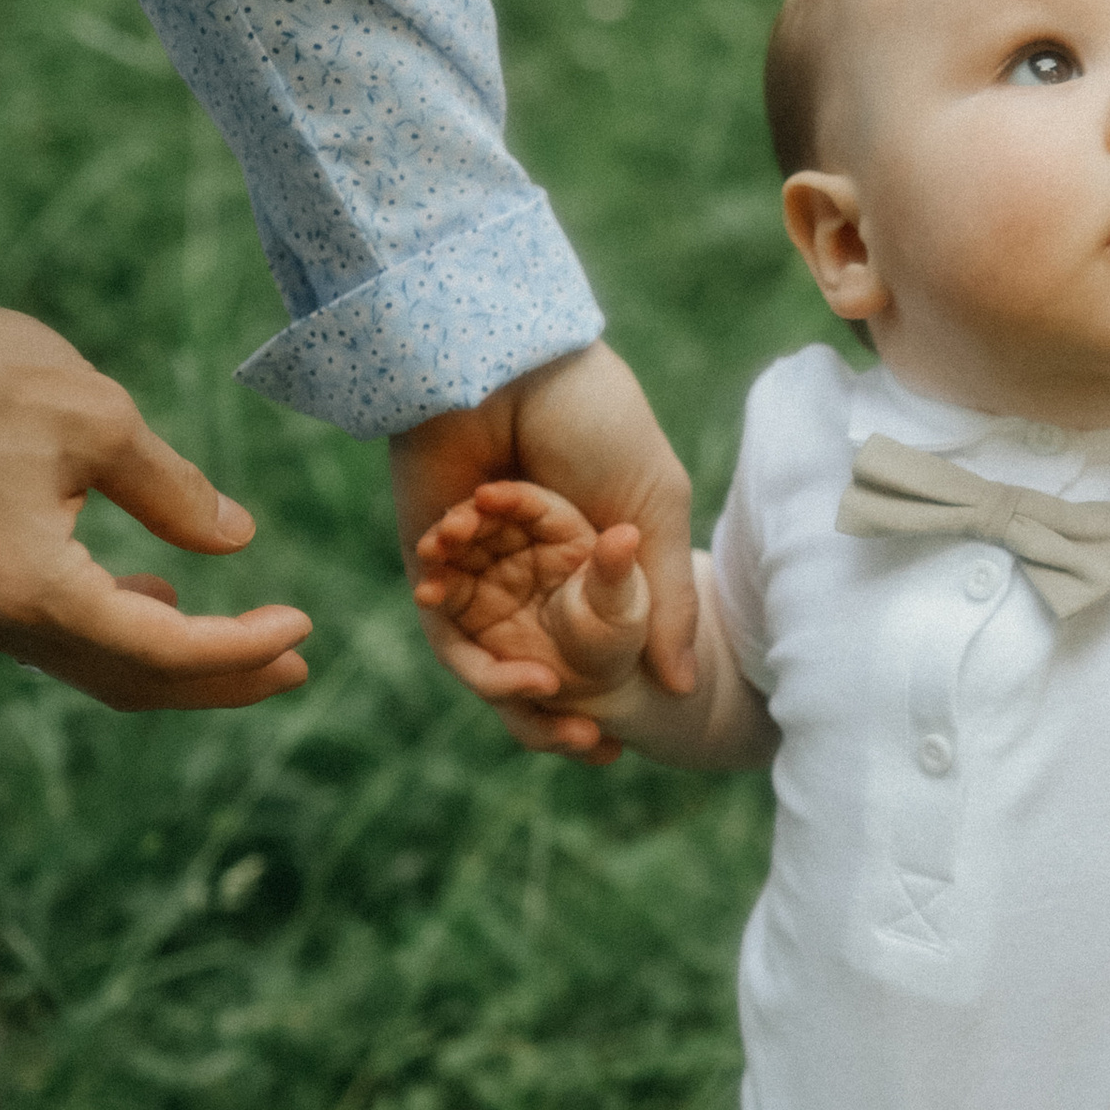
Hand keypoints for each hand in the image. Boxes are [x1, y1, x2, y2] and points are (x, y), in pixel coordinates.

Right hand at [0, 253, 310, 708]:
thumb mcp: (99, 418)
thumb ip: (174, 490)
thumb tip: (236, 538)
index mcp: (31, 590)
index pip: (163, 650)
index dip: (243, 649)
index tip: (305, 629)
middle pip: (127, 680)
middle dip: (219, 678)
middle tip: (295, 665)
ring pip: (83, 661)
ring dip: (166, 655)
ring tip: (242, 639)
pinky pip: (42, 630)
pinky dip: (108, 625)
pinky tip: (150, 591)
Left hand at [390, 340, 694, 758]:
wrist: (510, 363)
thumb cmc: (594, 422)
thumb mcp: (650, 511)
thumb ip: (663, 597)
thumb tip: (680, 686)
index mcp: (586, 561)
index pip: (594, 648)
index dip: (612, 697)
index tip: (631, 739)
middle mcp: (531, 573)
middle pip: (539, 667)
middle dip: (561, 714)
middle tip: (592, 746)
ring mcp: (479, 573)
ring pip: (492, 662)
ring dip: (520, 698)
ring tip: (554, 709)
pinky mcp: (429, 566)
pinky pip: (447, 636)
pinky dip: (478, 664)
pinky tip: (518, 677)